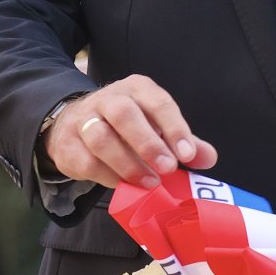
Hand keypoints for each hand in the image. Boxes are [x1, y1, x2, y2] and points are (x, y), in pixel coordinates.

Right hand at [45, 75, 216, 189]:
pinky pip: (86, 161)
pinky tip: (123, 185)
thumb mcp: (158, 128)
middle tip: (168, 168)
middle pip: (124, 114)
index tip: (187, 155)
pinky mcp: (67, 144)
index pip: (158, 102)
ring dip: (127, 163)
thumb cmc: (128, 127)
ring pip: (101, 138)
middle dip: (148, 143)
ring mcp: (84, 119)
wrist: (75, 125)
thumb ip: (183, 142)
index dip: (174, 128)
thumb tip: (208, 158)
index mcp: (137, 89)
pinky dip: (107, 175)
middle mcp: (109, 98)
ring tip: (149, 183)